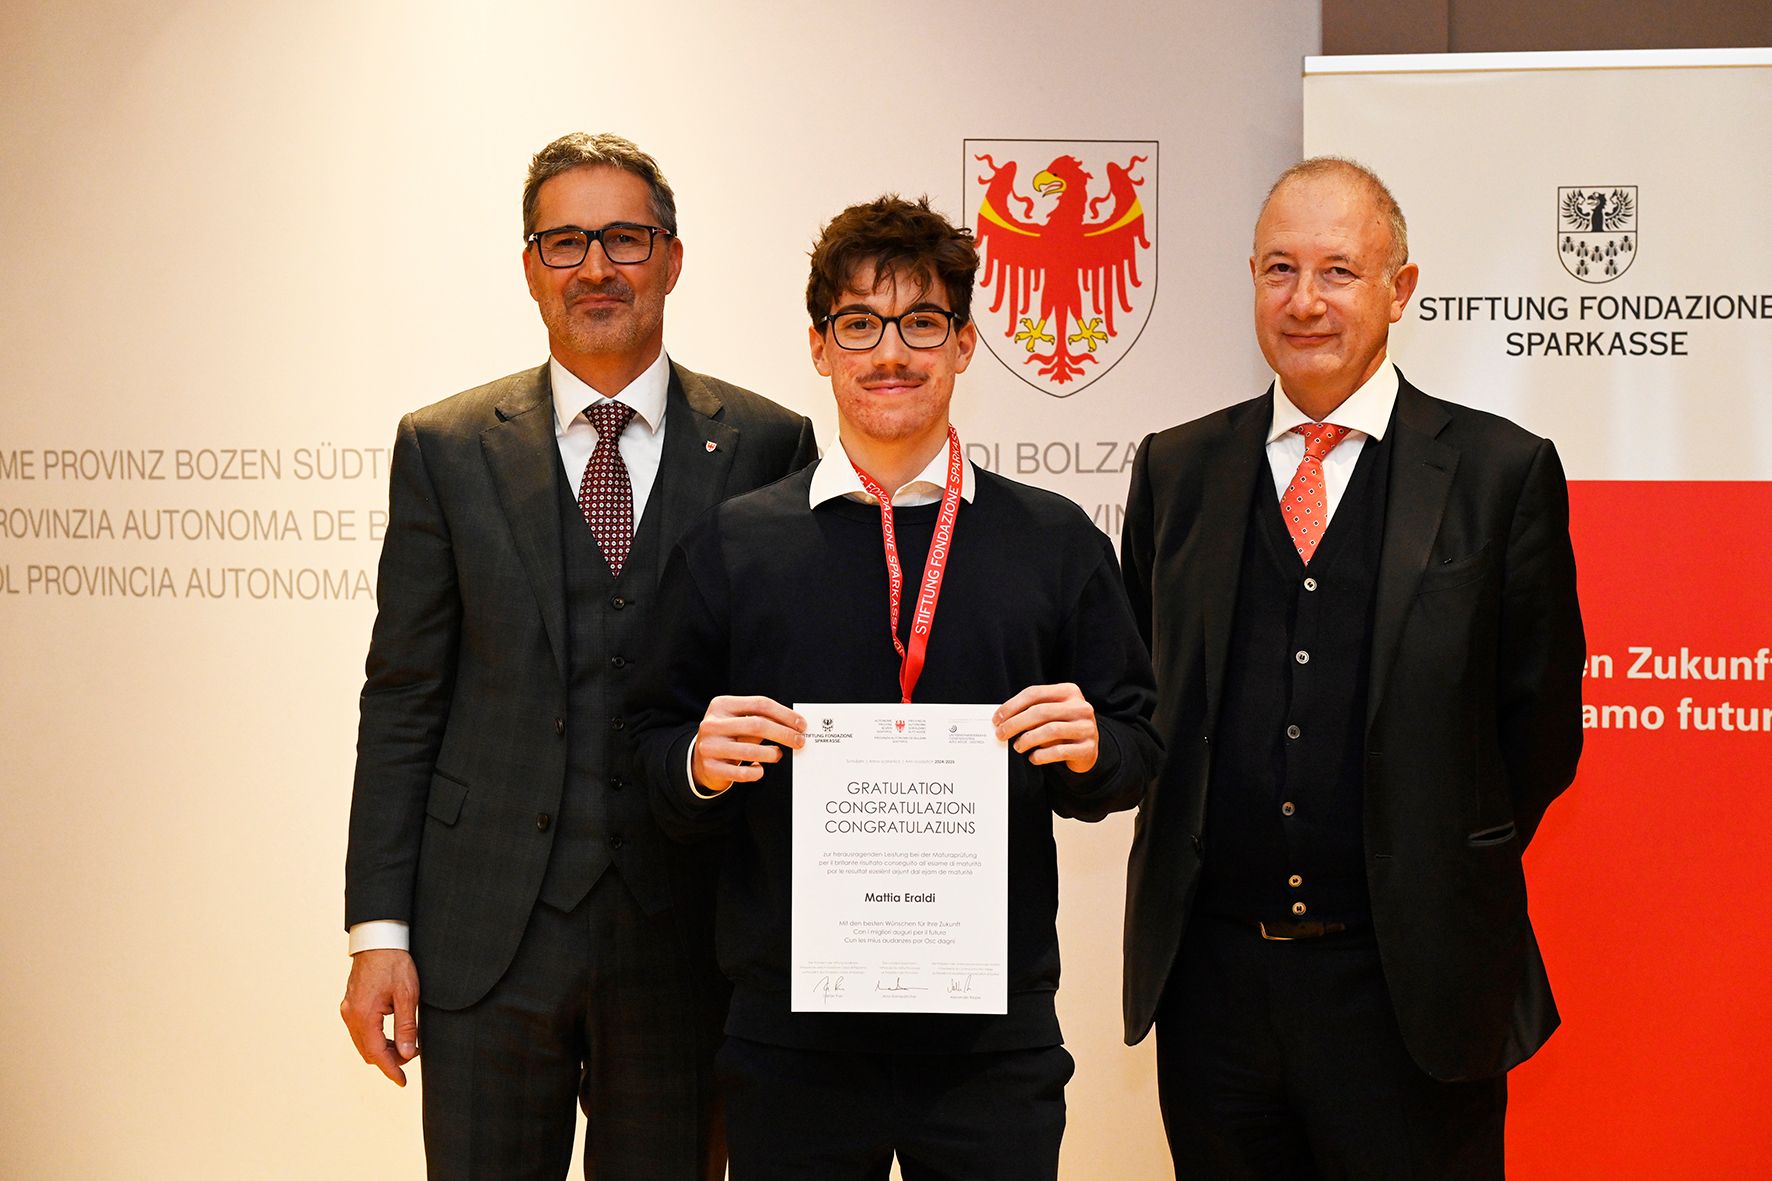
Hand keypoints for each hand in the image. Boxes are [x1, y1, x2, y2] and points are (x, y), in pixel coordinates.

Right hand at [340, 948, 420, 1085]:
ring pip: (364, 1042)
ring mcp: (349, 1009)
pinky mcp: (351, 1004)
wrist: (378, 939)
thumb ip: (406, 1027)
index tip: (402, 1082)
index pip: (377, 1053)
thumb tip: (407, 1054)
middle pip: (368, 1051)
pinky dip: (376, 1037)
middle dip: (389, 1060)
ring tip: (406, 1045)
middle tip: (412, 1057)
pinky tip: (392, 1034)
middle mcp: (351, 1015)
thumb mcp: (407, 995)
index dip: (391, 1070)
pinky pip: (361, 1030)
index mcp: (363, 1016)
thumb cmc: (394, 963)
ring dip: (383, 1049)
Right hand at [692, 695, 805, 793]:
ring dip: (773, 754)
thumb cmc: (729, 736)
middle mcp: (712, 724)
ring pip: (751, 751)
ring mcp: (709, 747)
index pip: (760, 704)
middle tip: (799, 741)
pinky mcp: (711, 768)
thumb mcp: (740, 721)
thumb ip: (762, 719)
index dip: (785, 714)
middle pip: (758, 725)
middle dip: (784, 734)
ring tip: (778, 754)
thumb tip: (795, 725)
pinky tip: (760, 768)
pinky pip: (743, 773)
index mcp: (721, 705)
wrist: (699, 760)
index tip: (801, 724)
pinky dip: (757, 771)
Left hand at [994, 682, 1098, 773]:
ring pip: (1050, 730)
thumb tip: (1003, 720)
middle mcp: (1080, 707)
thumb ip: (1032, 711)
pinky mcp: (1087, 748)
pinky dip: (1041, 755)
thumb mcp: (1051, 713)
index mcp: (1069, 691)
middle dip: (1015, 723)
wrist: (1088, 749)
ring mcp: (1086, 727)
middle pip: (1040, 711)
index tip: (997, 718)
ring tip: (1018, 746)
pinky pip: (1059, 751)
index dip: (1012, 706)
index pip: (1034, 693)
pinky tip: (1033, 757)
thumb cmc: (1062, 727)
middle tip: (1001, 734)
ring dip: (1027, 739)